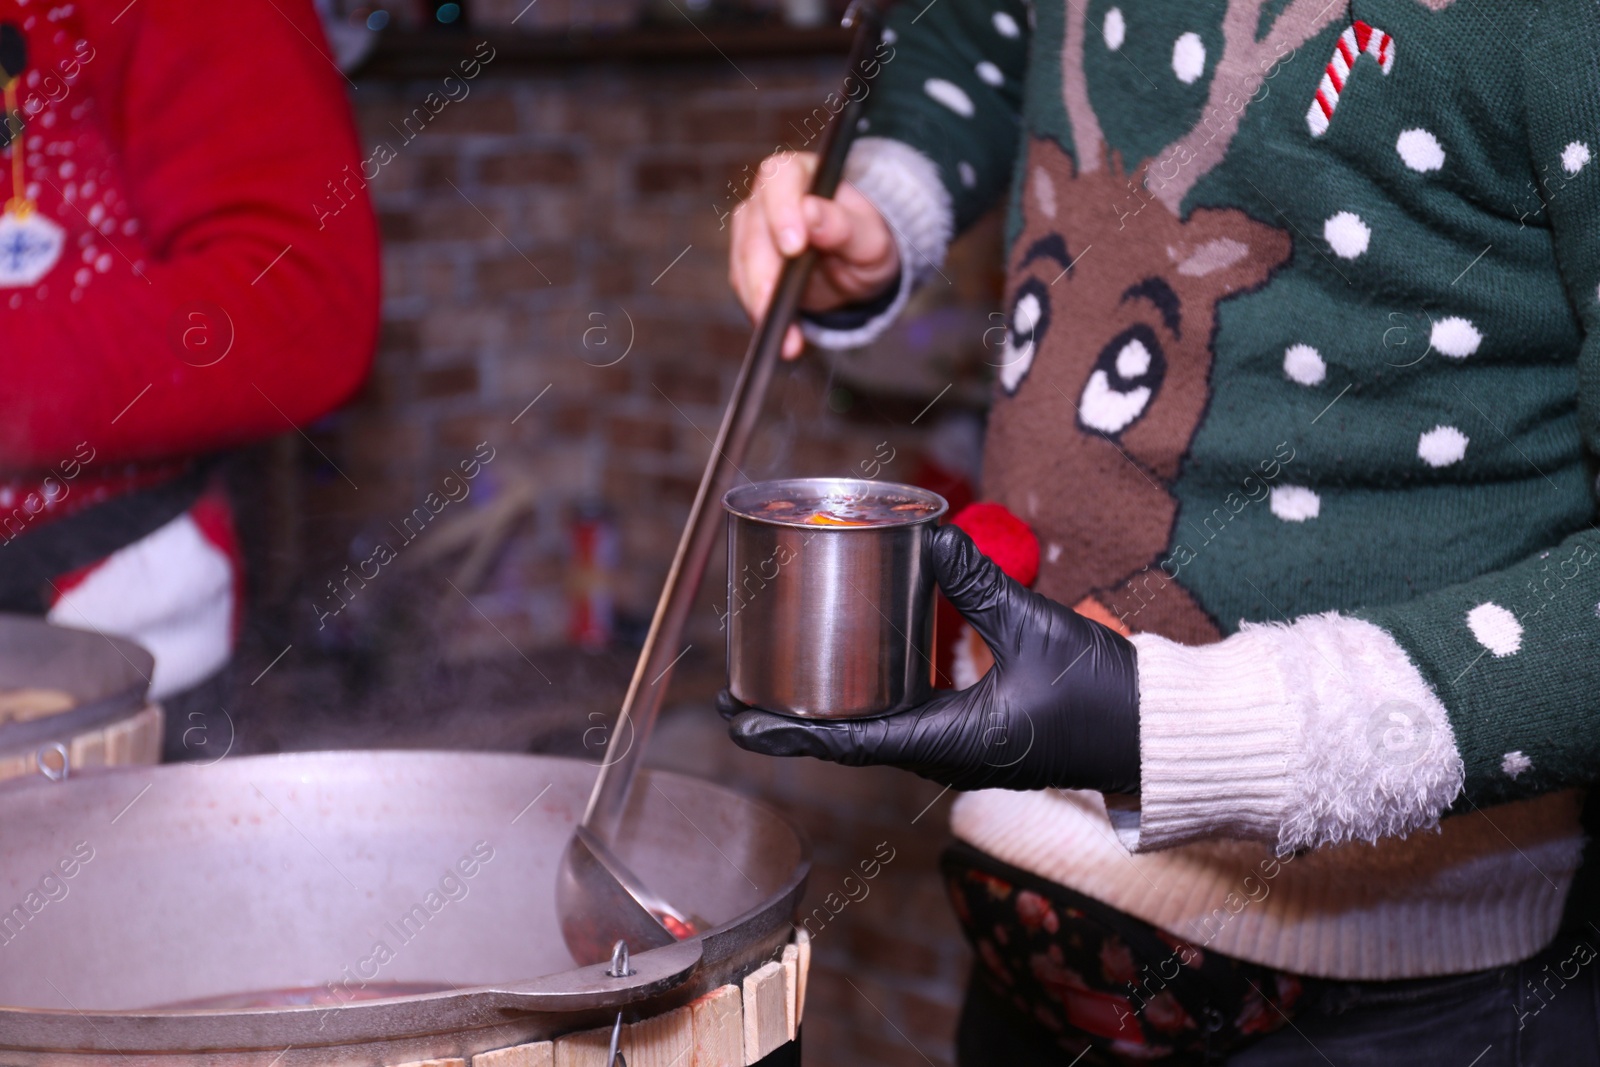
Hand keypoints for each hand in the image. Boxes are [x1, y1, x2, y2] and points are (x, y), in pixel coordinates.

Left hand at [726, 525, 1140, 792]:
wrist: (1158, 735)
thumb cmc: (1103, 693)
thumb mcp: (1035, 627)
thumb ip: (979, 581)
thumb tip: (933, 533)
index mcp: (947, 745)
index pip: (846, 742)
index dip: (784, 731)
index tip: (734, 718)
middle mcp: (942, 756)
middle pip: (846, 737)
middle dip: (789, 718)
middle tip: (738, 687)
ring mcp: (958, 750)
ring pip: (874, 729)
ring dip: (824, 708)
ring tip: (780, 677)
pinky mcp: (976, 736)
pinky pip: (905, 720)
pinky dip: (869, 698)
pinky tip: (855, 667)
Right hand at [728, 151, 900, 359]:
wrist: (857, 267)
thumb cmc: (865, 241)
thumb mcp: (869, 237)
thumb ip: (842, 224)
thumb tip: (811, 212)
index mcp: (800, 173)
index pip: (780, 179)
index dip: (782, 212)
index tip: (794, 247)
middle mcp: (768, 197)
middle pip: (754, 228)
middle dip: (764, 271)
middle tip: (778, 306)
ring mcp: (753, 231)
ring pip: (743, 262)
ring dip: (761, 302)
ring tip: (788, 338)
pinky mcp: (748, 264)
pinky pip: (746, 289)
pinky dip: (762, 315)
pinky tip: (785, 338)